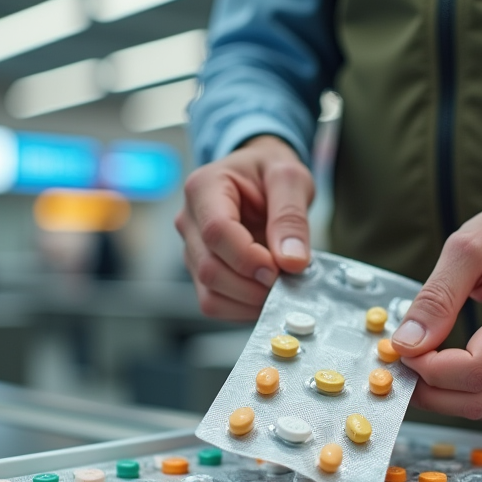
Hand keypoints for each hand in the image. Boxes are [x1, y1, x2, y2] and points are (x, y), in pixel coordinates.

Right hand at [176, 135, 312, 319]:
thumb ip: (291, 217)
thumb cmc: (269, 173)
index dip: (248, 257)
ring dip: (251, 301)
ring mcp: (192, 250)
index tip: (280, 267)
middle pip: (210, 269)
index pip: (216, 231)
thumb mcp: (289, 179)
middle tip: (290, 280)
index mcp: (203, 188)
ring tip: (282, 287)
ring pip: (211, 293)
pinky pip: (216, 304)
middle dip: (254, 285)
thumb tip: (292, 261)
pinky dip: (245, 309)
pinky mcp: (201, 273)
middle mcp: (189, 221)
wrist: (259, 179)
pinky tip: (268, 294)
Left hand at [390, 187, 481, 421]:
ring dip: (444, 397)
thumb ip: (436, 297)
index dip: (428, 369)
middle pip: (478, 400)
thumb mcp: (467, 248)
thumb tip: (408, 343)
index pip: (473, 371)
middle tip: (401, 363)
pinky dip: (464, 394)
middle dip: (429, 390)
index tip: (403, 348)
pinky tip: (443, 368)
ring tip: (419, 364)